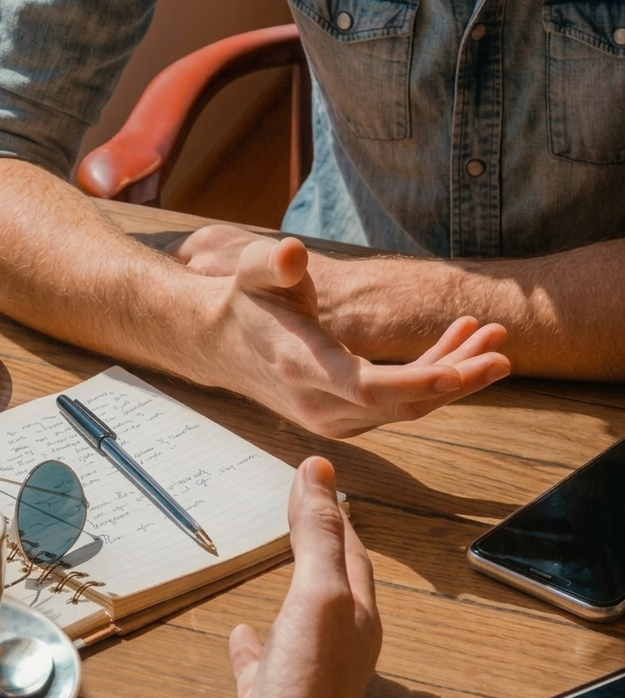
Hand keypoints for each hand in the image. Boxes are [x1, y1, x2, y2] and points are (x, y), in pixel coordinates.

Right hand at [193, 234, 509, 436]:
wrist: (220, 344)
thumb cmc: (245, 301)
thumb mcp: (250, 270)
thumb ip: (271, 262)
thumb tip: (293, 255)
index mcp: (299, 365)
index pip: (367, 387)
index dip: (418, 382)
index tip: (461, 371)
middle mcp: (317, 403)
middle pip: (401, 404)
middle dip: (457, 377)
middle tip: (502, 347)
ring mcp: (331, 417)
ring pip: (407, 408)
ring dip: (454, 376)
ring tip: (491, 336)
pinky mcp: (344, 418)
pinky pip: (398, 406)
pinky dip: (432, 379)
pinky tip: (457, 346)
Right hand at [227, 457, 381, 697]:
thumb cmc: (310, 684)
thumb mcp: (318, 594)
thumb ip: (318, 535)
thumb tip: (320, 472)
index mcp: (357, 611)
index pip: (349, 548)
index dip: (335, 511)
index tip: (319, 478)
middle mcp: (338, 637)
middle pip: (333, 578)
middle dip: (322, 542)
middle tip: (308, 510)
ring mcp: (305, 666)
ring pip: (302, 613)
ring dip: (294, 583)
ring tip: (281, 561)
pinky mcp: (274, 693)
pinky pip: (264, 658)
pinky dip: (253, 640)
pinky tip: (241, 634)